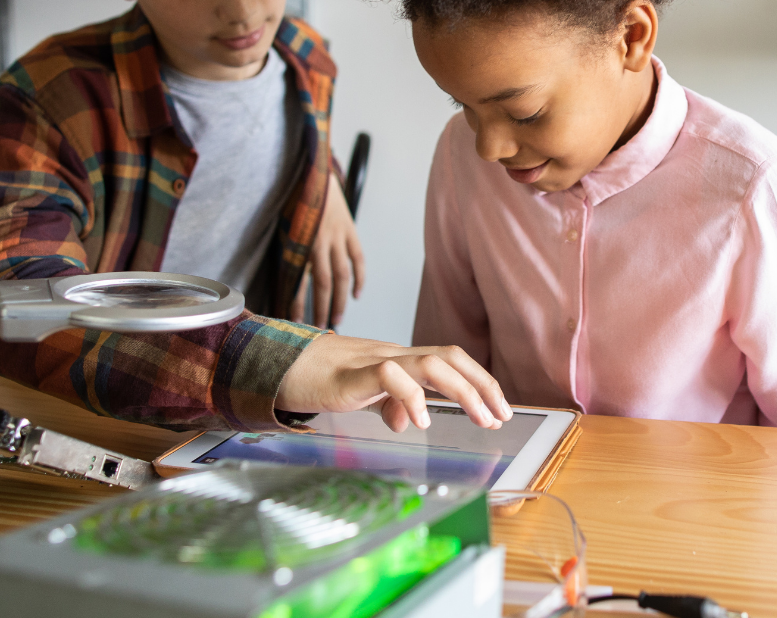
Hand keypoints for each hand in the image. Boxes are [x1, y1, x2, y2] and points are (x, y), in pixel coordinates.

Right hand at [277, 334, 513, 431]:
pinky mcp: (349, 376)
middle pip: (450, 356)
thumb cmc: (319, 380)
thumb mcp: (362, 396)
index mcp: (399, 360)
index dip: (479, 380)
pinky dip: (412, 396)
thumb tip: (409, 422)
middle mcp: (393, 355)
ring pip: (430, 362)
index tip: (499, 409)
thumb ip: (388, 405)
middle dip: (483, 385)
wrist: (275, 366)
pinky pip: (389, 375)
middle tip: (501, 416)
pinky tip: (420, 421)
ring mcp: (372, 362)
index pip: (450, 360)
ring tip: (479, 419)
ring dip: (462, 391)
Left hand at [300, 172, 364, 326]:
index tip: (296, 323)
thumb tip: (287, 285)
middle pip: (323, 283)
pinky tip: (356, 294)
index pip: (298, 281)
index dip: (297, 304)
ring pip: (342, 275)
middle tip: (321, 328)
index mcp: (298, 243)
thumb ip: (288, 253)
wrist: (312, 175)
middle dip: (322, 308)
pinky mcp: (350, 231)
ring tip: (338, 318)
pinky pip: (357, 259)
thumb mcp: (284, 229)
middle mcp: (318, 242)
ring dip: (341, 300)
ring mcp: (337, 237)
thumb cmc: (294, 204)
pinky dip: (359, 277)